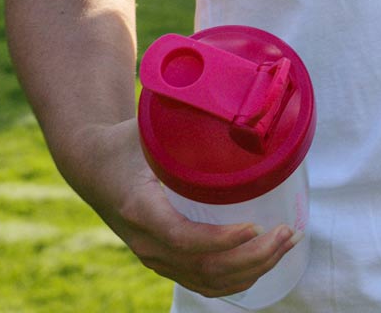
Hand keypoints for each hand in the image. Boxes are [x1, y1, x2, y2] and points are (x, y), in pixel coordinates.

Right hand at [75, 120, 300, 300]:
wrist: (93, 167)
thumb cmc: (125, 143)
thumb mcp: (148, 127)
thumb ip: (184, 116)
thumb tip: (234, 97)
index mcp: (140, 208)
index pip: (181, 237)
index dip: (220, 240)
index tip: (254, 226)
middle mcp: (146, 241)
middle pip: (203, 267)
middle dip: (253, 256)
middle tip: (287, 232)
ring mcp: (154, 257)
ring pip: (207, 280)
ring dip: (253, 269)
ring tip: (287, 242)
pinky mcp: (164, 262)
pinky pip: (202, 283)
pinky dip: (237, 281)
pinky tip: (264, 264)